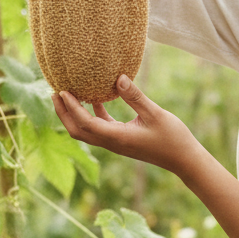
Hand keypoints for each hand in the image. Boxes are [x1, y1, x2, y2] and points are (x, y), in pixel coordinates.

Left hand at [52, 75, 201, 176]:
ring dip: (74, 114)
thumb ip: (135, 96)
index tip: (62, 91)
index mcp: (117, 137)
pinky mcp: (120, 140)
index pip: (86, 124)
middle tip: (55, 92)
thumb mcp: (155, 113)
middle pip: (78, 131)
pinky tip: (94, 97)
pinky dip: (92, 114)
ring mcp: (115, 142)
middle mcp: (112, 142)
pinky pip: (99, 127)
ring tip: (67, 94)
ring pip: (86, 130)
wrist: (183, 160)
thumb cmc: (172, 137)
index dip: (71, 108)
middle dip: (63, 113)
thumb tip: (118, 77)